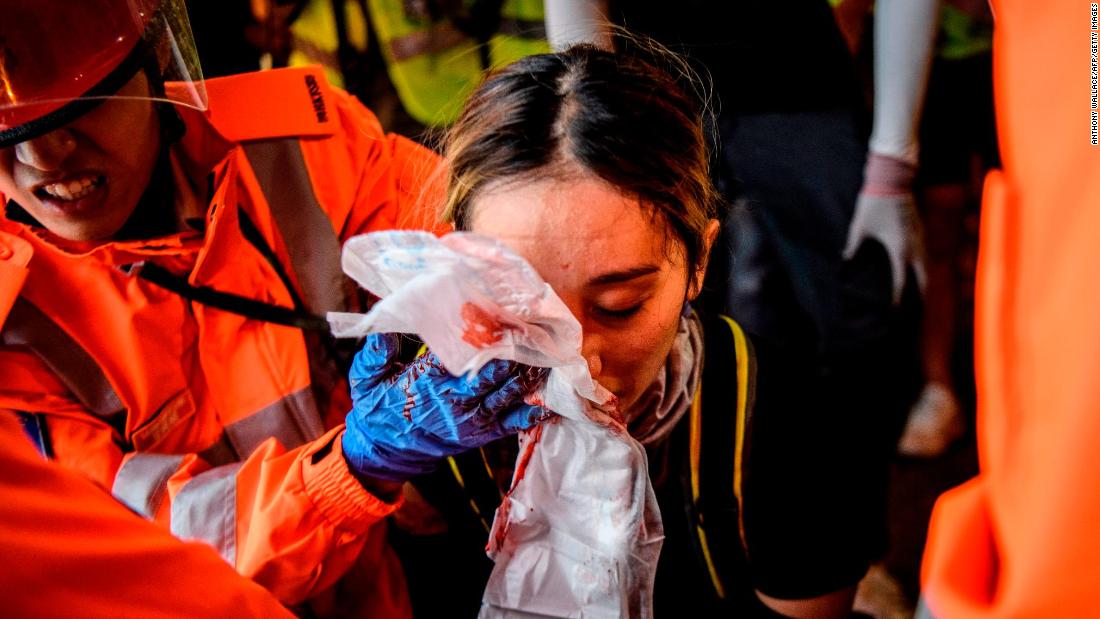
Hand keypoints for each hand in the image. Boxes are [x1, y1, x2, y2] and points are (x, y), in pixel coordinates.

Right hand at [342, 333, 550, 482]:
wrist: (386, 452)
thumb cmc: (377, 408)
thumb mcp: (366, 377)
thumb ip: (376, 351)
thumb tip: (388, 321)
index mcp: (426, 384)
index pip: (457, 353)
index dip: (480, 332)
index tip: (495, 310)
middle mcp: (454, 402)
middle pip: (492, 371)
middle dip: (512, 346)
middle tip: (530, 321)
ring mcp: (472, 419)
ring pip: (508, 392)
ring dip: (529, 370)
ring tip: (548, 345)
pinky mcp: (483, 434)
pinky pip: (514, 422)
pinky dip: (535, 409)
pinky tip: (553, 394)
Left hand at [843, 152, 926, 303]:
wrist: (893, 178)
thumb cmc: (874, 203)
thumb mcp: (859, 228)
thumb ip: (852, 250)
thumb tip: (843, 266)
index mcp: (900, 250)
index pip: (902, 283)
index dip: (898, 301)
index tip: (894, 314)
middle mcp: (916, 247)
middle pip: (923, 281)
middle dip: (920, 299)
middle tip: (914, 316)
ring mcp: (922, 239)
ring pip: (928, 269)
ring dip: (924, 286)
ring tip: (918, 302)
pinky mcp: (922, 232)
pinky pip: (926, 258)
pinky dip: (924, 272)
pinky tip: (917, 277)